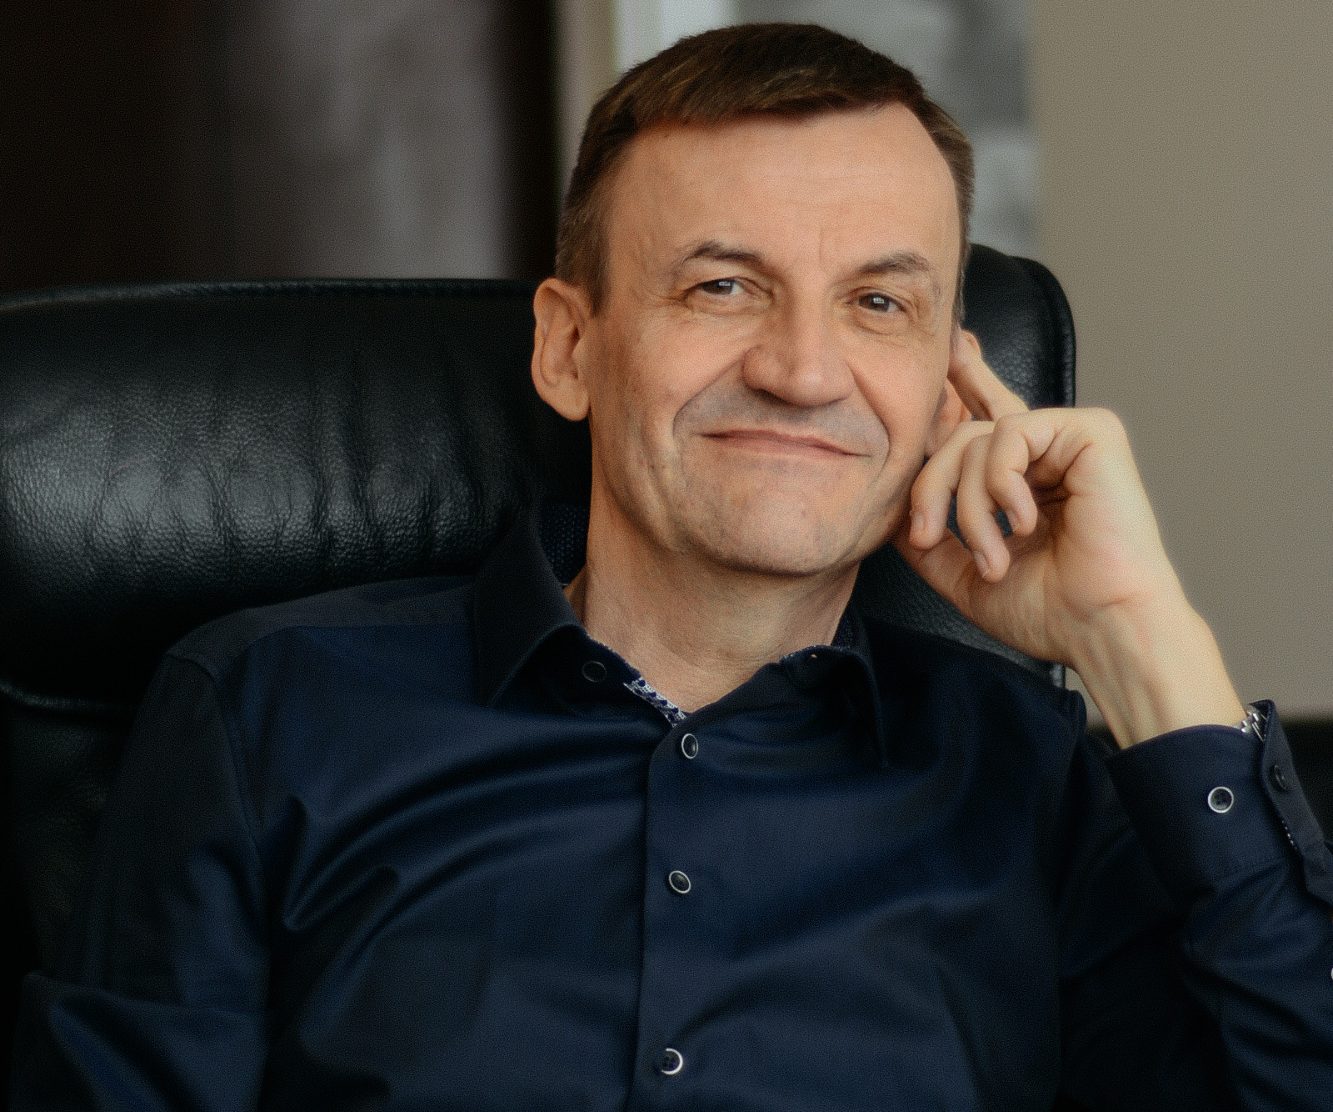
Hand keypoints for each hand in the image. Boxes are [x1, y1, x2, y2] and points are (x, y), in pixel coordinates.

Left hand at [894, 331, 1243, 745]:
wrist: (1102, 628)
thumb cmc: (1050, 612)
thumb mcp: (965, 576)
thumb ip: (930, 542)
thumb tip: (894, 514)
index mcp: (1024, 478)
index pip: (984, 417)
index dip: (964, 379)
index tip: (950, 343)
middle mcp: (1046, 452)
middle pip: (959, 434)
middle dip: (930, 486)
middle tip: (927, 535)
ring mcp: (1069, 438)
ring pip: (977, 437)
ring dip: (969, 504)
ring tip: (993, 554)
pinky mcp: (1092, 431)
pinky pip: (1012, 432)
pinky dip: (1002, 481)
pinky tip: (1025, 521)